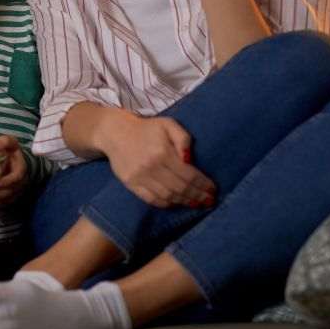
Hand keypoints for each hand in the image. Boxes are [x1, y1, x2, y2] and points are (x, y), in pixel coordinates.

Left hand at [0, 135, 27, 206]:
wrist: (18, 161)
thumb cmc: (12, 151)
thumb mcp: (10, 142)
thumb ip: (4, 142)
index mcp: (21, 169)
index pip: (17, 177)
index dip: (8, 181)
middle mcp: (20, 182)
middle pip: (11, 192)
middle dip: (0, 196)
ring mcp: (16, 190)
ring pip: (8, 200)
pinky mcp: (11, 196)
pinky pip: (4, 203)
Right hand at [95, 109, 215, 207]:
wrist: (116, 132)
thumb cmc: (147, 128)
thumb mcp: (168, 124)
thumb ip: (183, 138)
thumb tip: (190, 159)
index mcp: (162, 152)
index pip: (189, 175)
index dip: (203, 185)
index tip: (213, 190)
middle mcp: (151, 167)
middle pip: (180, 188)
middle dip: (198, 196)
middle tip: (209, 201)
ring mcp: (140, 178)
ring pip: (168, 196)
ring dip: (185, 202)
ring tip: (197, 204)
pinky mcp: (131, 184)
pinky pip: (152, 199)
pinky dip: (167, 204)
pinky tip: (177, 203)